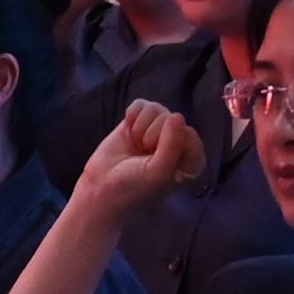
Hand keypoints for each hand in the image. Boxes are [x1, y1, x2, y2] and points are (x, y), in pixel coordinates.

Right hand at [75, 96, 208, 212]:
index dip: (169, 145)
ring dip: (141, 128)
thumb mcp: (158, 173)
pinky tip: (128, 132)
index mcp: (191, 160)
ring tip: (136, 146)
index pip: (189, 135)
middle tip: (143, 156)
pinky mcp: (140, 120)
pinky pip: (142, 105)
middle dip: (152, 136)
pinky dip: (132, 116)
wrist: (102, 188)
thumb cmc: (134, 187)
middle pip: (171, 119)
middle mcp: (178, 142)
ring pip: (157, 110)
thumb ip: (172, 145)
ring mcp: (158, 129)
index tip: (156, 163)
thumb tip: (176, 115)